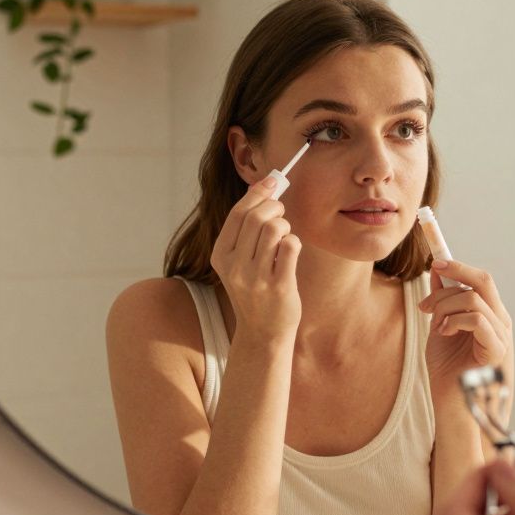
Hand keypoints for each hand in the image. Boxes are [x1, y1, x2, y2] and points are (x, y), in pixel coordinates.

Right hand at [209, 177, 302, 337]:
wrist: (263, 333)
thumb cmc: (254, 290)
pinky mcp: (279, 286)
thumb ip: (246, 228)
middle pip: (257, 218)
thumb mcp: (239, 262)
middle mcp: (235, 267)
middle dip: (275, 208)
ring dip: (285, 227)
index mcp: (220, 256)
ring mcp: (256, 278)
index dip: (258, 193)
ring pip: (274, 229)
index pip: (238, 214)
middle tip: (281, 215)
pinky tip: (290, 254)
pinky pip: (291, 246)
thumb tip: (264, 185)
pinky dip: (294, 243)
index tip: (273, 181)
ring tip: (284, 238)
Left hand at [419, 260, 512, 401]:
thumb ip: (442, 303)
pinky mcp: (497, 350)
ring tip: (434, 325)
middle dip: (454, 272)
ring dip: (445, 306)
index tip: (435, 254)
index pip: (480, 279)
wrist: (453, 409)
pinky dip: (454, 320)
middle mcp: (500, 322)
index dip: (459, 263)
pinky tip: (443, 333)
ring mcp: (502, 336)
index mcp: (490, 315)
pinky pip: (476, 319)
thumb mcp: (440, 330)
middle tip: (430, 280)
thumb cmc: (448, 374)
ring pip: (474, 298)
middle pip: (483, 280)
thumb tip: (438, 272)